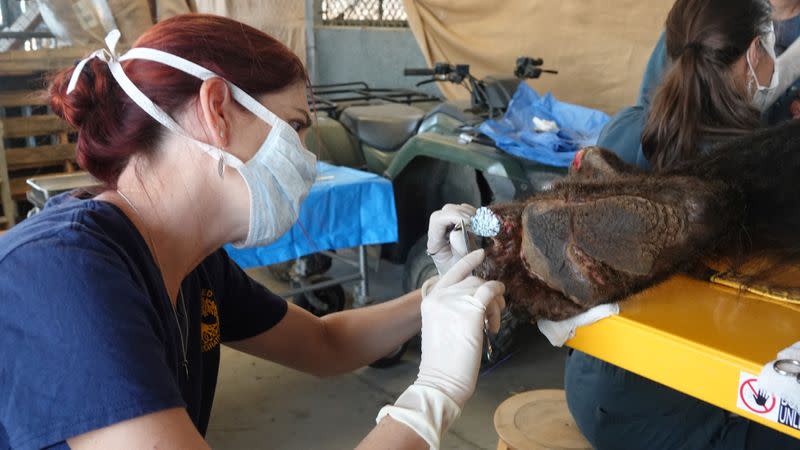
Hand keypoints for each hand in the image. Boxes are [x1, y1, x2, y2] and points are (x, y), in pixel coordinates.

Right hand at [375, 249, 504, 448]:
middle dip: (488, 292)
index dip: (467, 261)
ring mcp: (455, 301)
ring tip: (493, 323)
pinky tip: (498, 313)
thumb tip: (477, 301)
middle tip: (494, 312)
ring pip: (483, 287)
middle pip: (472, 280)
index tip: (480, 253)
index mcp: (430, 300)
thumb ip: (451, 309)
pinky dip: (498, 297)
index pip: (451, 272)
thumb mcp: (440, 327)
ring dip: (495, 302)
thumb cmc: (442, 362)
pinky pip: (490, 292)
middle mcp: (440, 296)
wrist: (441, 380)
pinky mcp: (470, 310)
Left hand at [427, 204, 476, 275]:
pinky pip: (461, 212)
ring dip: (468, 213)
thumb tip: (458, 230)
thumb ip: (460, 249)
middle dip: (461, 213)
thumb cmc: (460, 275)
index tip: (469, 222)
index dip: (453, 216)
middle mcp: (438, 233)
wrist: (460, 280)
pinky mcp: (456, 226)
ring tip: (478, 224)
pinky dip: (471, 214)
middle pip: (445, 211)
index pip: (437, 220)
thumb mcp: (461, 266)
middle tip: (476, 222)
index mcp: (435, 243)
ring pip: (453, 209)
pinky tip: (478, 223)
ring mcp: (446, 228)